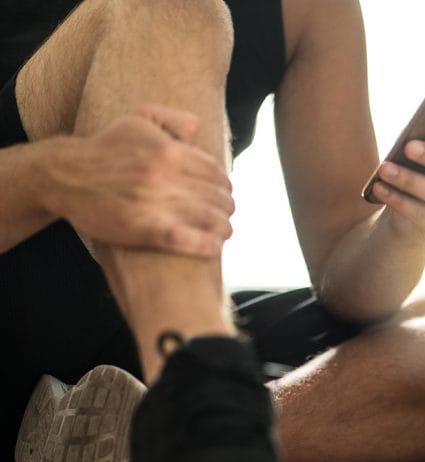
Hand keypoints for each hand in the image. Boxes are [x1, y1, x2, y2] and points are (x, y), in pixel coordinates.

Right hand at [42, 105, 234, 256]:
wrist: (63, 176)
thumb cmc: (105, 148)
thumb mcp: (137, 119)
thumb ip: (172, 119)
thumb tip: (198, 127)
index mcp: (169, 151)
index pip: (215, 172)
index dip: (225, 185)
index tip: (225, 193)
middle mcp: (164, 176)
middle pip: (215, 197)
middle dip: (226, 207)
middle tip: (227, 214)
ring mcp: (154, 204)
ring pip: (207, 218)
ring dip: (223, 227)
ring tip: (224, 231)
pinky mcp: (143, 229)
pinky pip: (185, 239)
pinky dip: (205, 244)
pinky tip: (214, 247)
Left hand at [371, 124, 424, 243]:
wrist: (408, 214)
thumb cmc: (416, 170)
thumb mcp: (422, 153)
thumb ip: (424, 141)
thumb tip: (410, 135)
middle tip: (409, 146)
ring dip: (411, 180)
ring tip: (385, 169)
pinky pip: (421, 214)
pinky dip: (398, 199)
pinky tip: (380, 188)